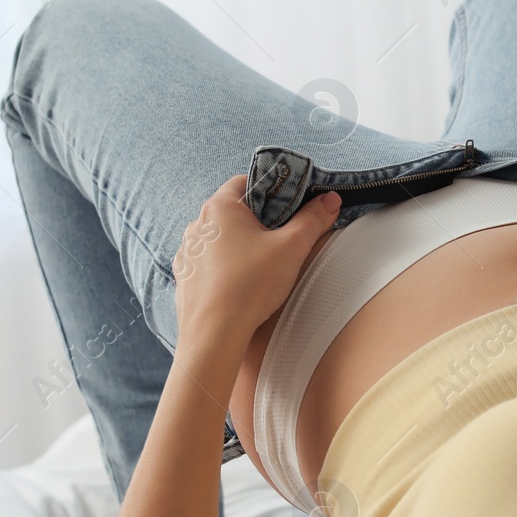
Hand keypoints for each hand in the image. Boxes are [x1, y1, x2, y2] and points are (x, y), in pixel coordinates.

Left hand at [171, 175, 340, 356]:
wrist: (214, 335)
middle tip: (284, 235)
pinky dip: (226, 267)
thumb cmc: (249, 286)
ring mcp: (189, 253)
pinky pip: (210, 263)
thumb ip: (313, 219)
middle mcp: (198, 225)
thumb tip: (329, 200)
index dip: (272, 189)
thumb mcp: (292, 247)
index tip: (292, 204)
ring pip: (221, 238)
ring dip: (241, 244)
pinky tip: (242, 282)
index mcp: (220, 207)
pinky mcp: (186, 278)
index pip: (247, 181)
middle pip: (235, 210)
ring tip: (264, 263)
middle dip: (260, 220)